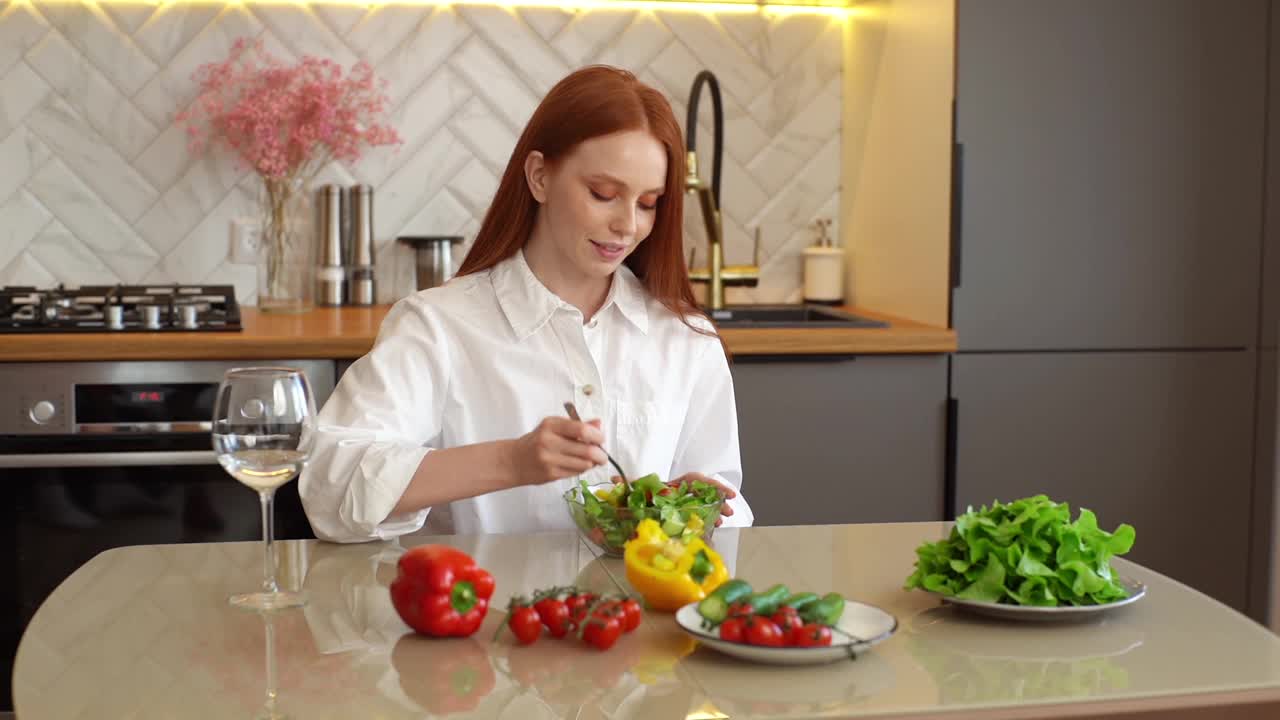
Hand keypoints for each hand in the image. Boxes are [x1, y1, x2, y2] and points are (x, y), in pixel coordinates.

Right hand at [508, 417, 606, 485]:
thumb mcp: (553, 427)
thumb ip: (576, 425)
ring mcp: (549, 460)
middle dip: (600, 455)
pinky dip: (581, 469)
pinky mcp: (550, 474)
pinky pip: (576, 473)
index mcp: (550, 425)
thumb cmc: (537, 441)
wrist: (514, 461)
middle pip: (586, 450)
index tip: (601, 439)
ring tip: (590, 460)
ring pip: (584, 464)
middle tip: (602, 456)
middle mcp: (549, 442)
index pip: (581, 429)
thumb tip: (599, 423)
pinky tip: (577, 465)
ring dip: (591, 463)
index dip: (597, 436)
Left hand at [611, 471, 736, 526]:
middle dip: (719, 500)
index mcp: (673, 486)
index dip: (712, 485)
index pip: (696, 480)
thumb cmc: (635, 497)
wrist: (631, 508)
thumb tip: (613, 478)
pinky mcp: (682, 516)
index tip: (726, 494)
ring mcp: (683, 505)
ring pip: (704, 504)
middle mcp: (680, 493)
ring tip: (722, 521)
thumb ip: (626, 484)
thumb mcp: (633, 490)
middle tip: (730, 511)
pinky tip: (712, 527)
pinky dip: (707, 520)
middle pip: (705, 492)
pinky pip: (699, 515)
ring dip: (715, 511)